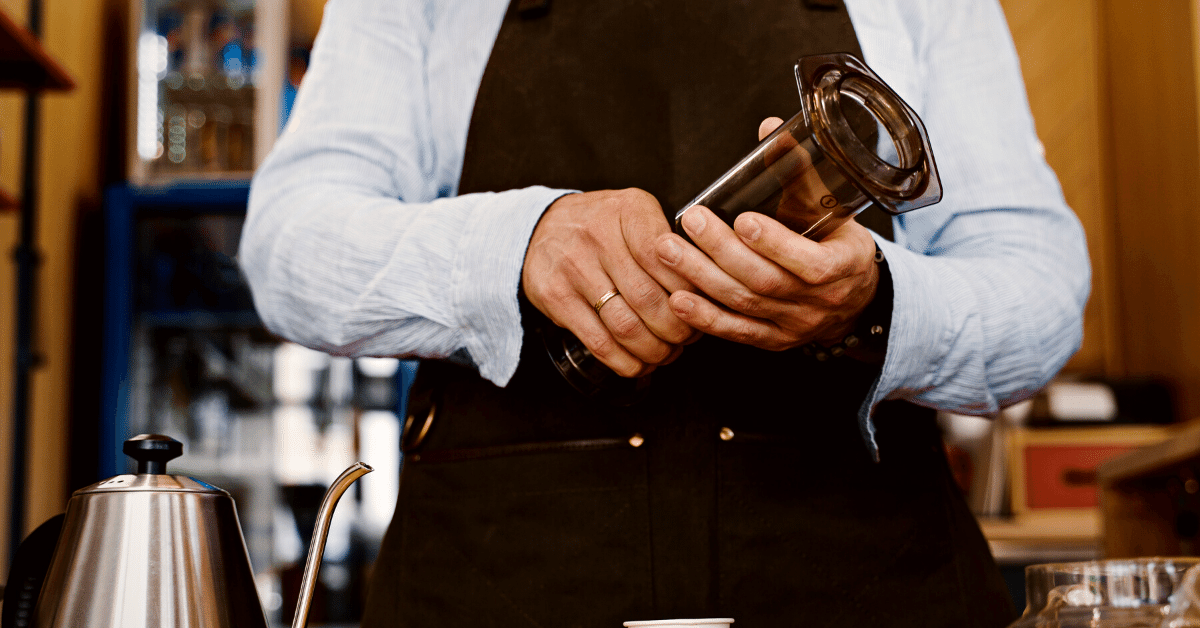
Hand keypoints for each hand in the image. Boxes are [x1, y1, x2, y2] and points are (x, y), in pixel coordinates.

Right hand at [522, 189, 697, 377]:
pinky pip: (598, 342)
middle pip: (649, 300)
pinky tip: (639, 363)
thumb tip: (706, 288)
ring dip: (653, 350)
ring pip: (626, 327)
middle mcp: (599, 236)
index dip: (690, 293)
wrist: (541, 226)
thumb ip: (669, 242)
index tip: (701, 308)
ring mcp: (574, 268)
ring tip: (666, 353)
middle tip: (687, 339)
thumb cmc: (602, 225)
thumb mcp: (636, 212)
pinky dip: (625, 362)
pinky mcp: (556, 298)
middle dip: (676, 330)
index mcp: (629, 211)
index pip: (669, 260)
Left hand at [653, 118, 880, 351]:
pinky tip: (678, 299)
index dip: (774, 243)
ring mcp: (795, 324)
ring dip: (702, 278)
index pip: (810, 262)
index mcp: (844, 265)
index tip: (742, 219)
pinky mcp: (773, 340)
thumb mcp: (833, 209)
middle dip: (722, 251)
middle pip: (765, 280)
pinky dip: (705, 318)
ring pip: (745, 304)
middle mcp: (820, 301)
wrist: (856, 299)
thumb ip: (800, 172)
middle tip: (690, 222)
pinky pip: (736, 331)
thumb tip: (768, 128)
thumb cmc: (839, 245)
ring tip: (668, 251)